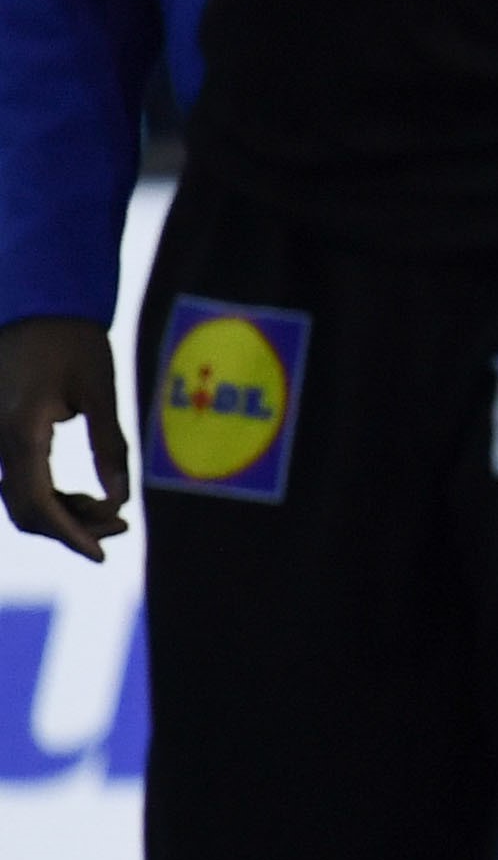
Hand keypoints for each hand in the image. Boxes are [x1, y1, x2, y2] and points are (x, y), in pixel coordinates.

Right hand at [1, 317, 124, 560]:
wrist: (36, 304)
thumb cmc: (73, 340)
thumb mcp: (101, 389)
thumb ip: (110, 445)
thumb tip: (120, 500)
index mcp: (20, 431)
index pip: (36, 503)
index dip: (68, 535)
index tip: (101, 555)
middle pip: (25, 509)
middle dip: (72, 528)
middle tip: (123, 528)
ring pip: (21, 498)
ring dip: (64, 514)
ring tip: (114, 515)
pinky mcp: (4, 436)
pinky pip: (20, 480)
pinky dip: (53, 496)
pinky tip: (92, 499)